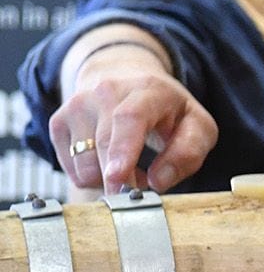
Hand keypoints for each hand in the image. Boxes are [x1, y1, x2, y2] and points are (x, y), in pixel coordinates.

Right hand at [49, 44, 215, 192]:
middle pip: (103, 143)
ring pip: (84, 163)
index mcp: (148, 90)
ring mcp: (78, 105)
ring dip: (108, 179)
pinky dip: (92, 176)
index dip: (123, 150)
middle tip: (136, 191)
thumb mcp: (197, 126)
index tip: (119, 177)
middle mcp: (106, 92)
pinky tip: (107, 160)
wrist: (126, 80)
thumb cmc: (168, 110)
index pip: (130, 118)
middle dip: (117, 179)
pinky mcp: (59, 122)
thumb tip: (158, 182)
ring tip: (128, 165)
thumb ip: (189, 153)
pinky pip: (71, 169)